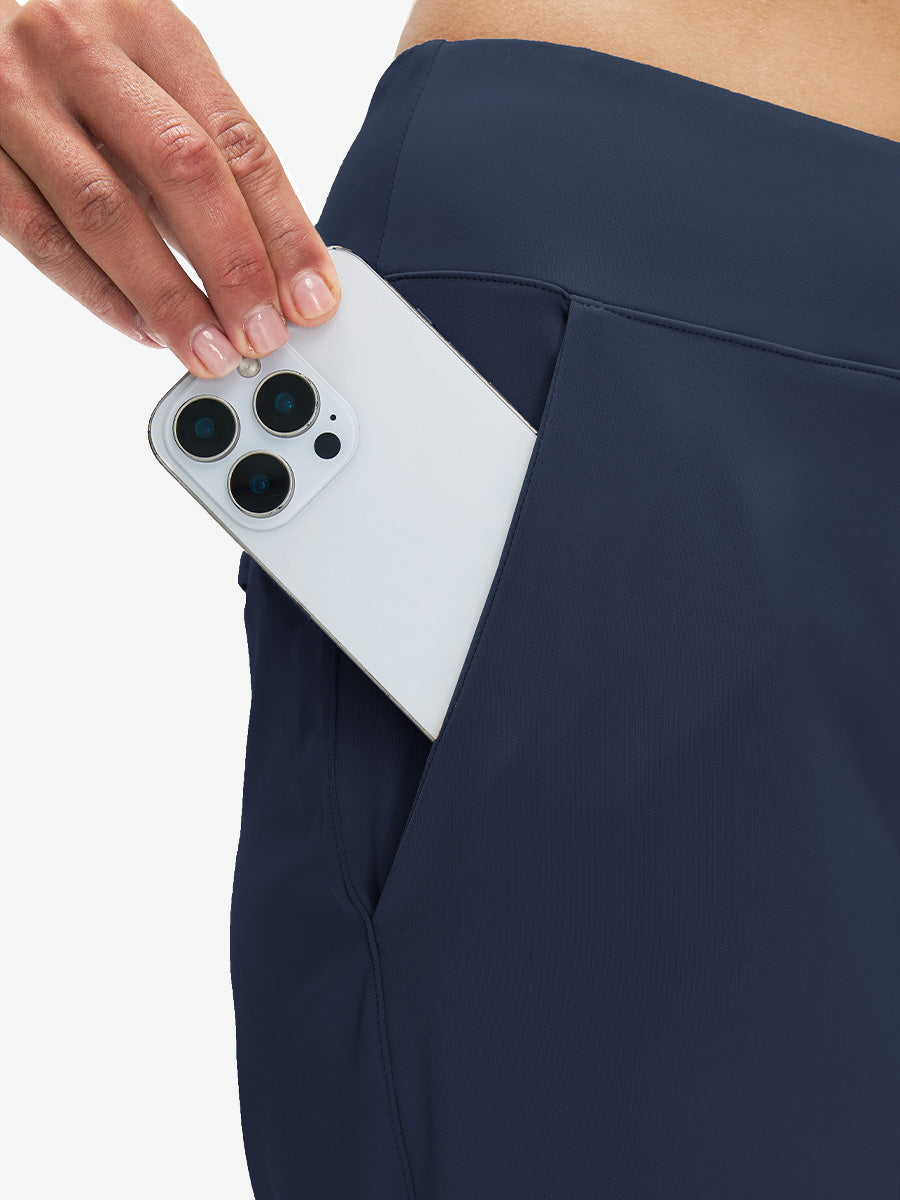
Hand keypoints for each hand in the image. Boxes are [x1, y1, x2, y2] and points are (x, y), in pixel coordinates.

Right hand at [0, 0, 340, 376]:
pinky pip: (43, 236)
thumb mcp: (153, 86)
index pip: (237, 140)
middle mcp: (82, 49)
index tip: (312, 297)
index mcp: (150, 26)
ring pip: (107, 211)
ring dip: (169, 296)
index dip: (283, 229)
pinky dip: (100, 294)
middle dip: (233, 267)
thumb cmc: (79, 70)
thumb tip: (273, 269)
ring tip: (209, 347)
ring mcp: (17, 97)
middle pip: (180, 170)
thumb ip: (205, 160)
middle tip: (262, 333)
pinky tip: (143, 328)